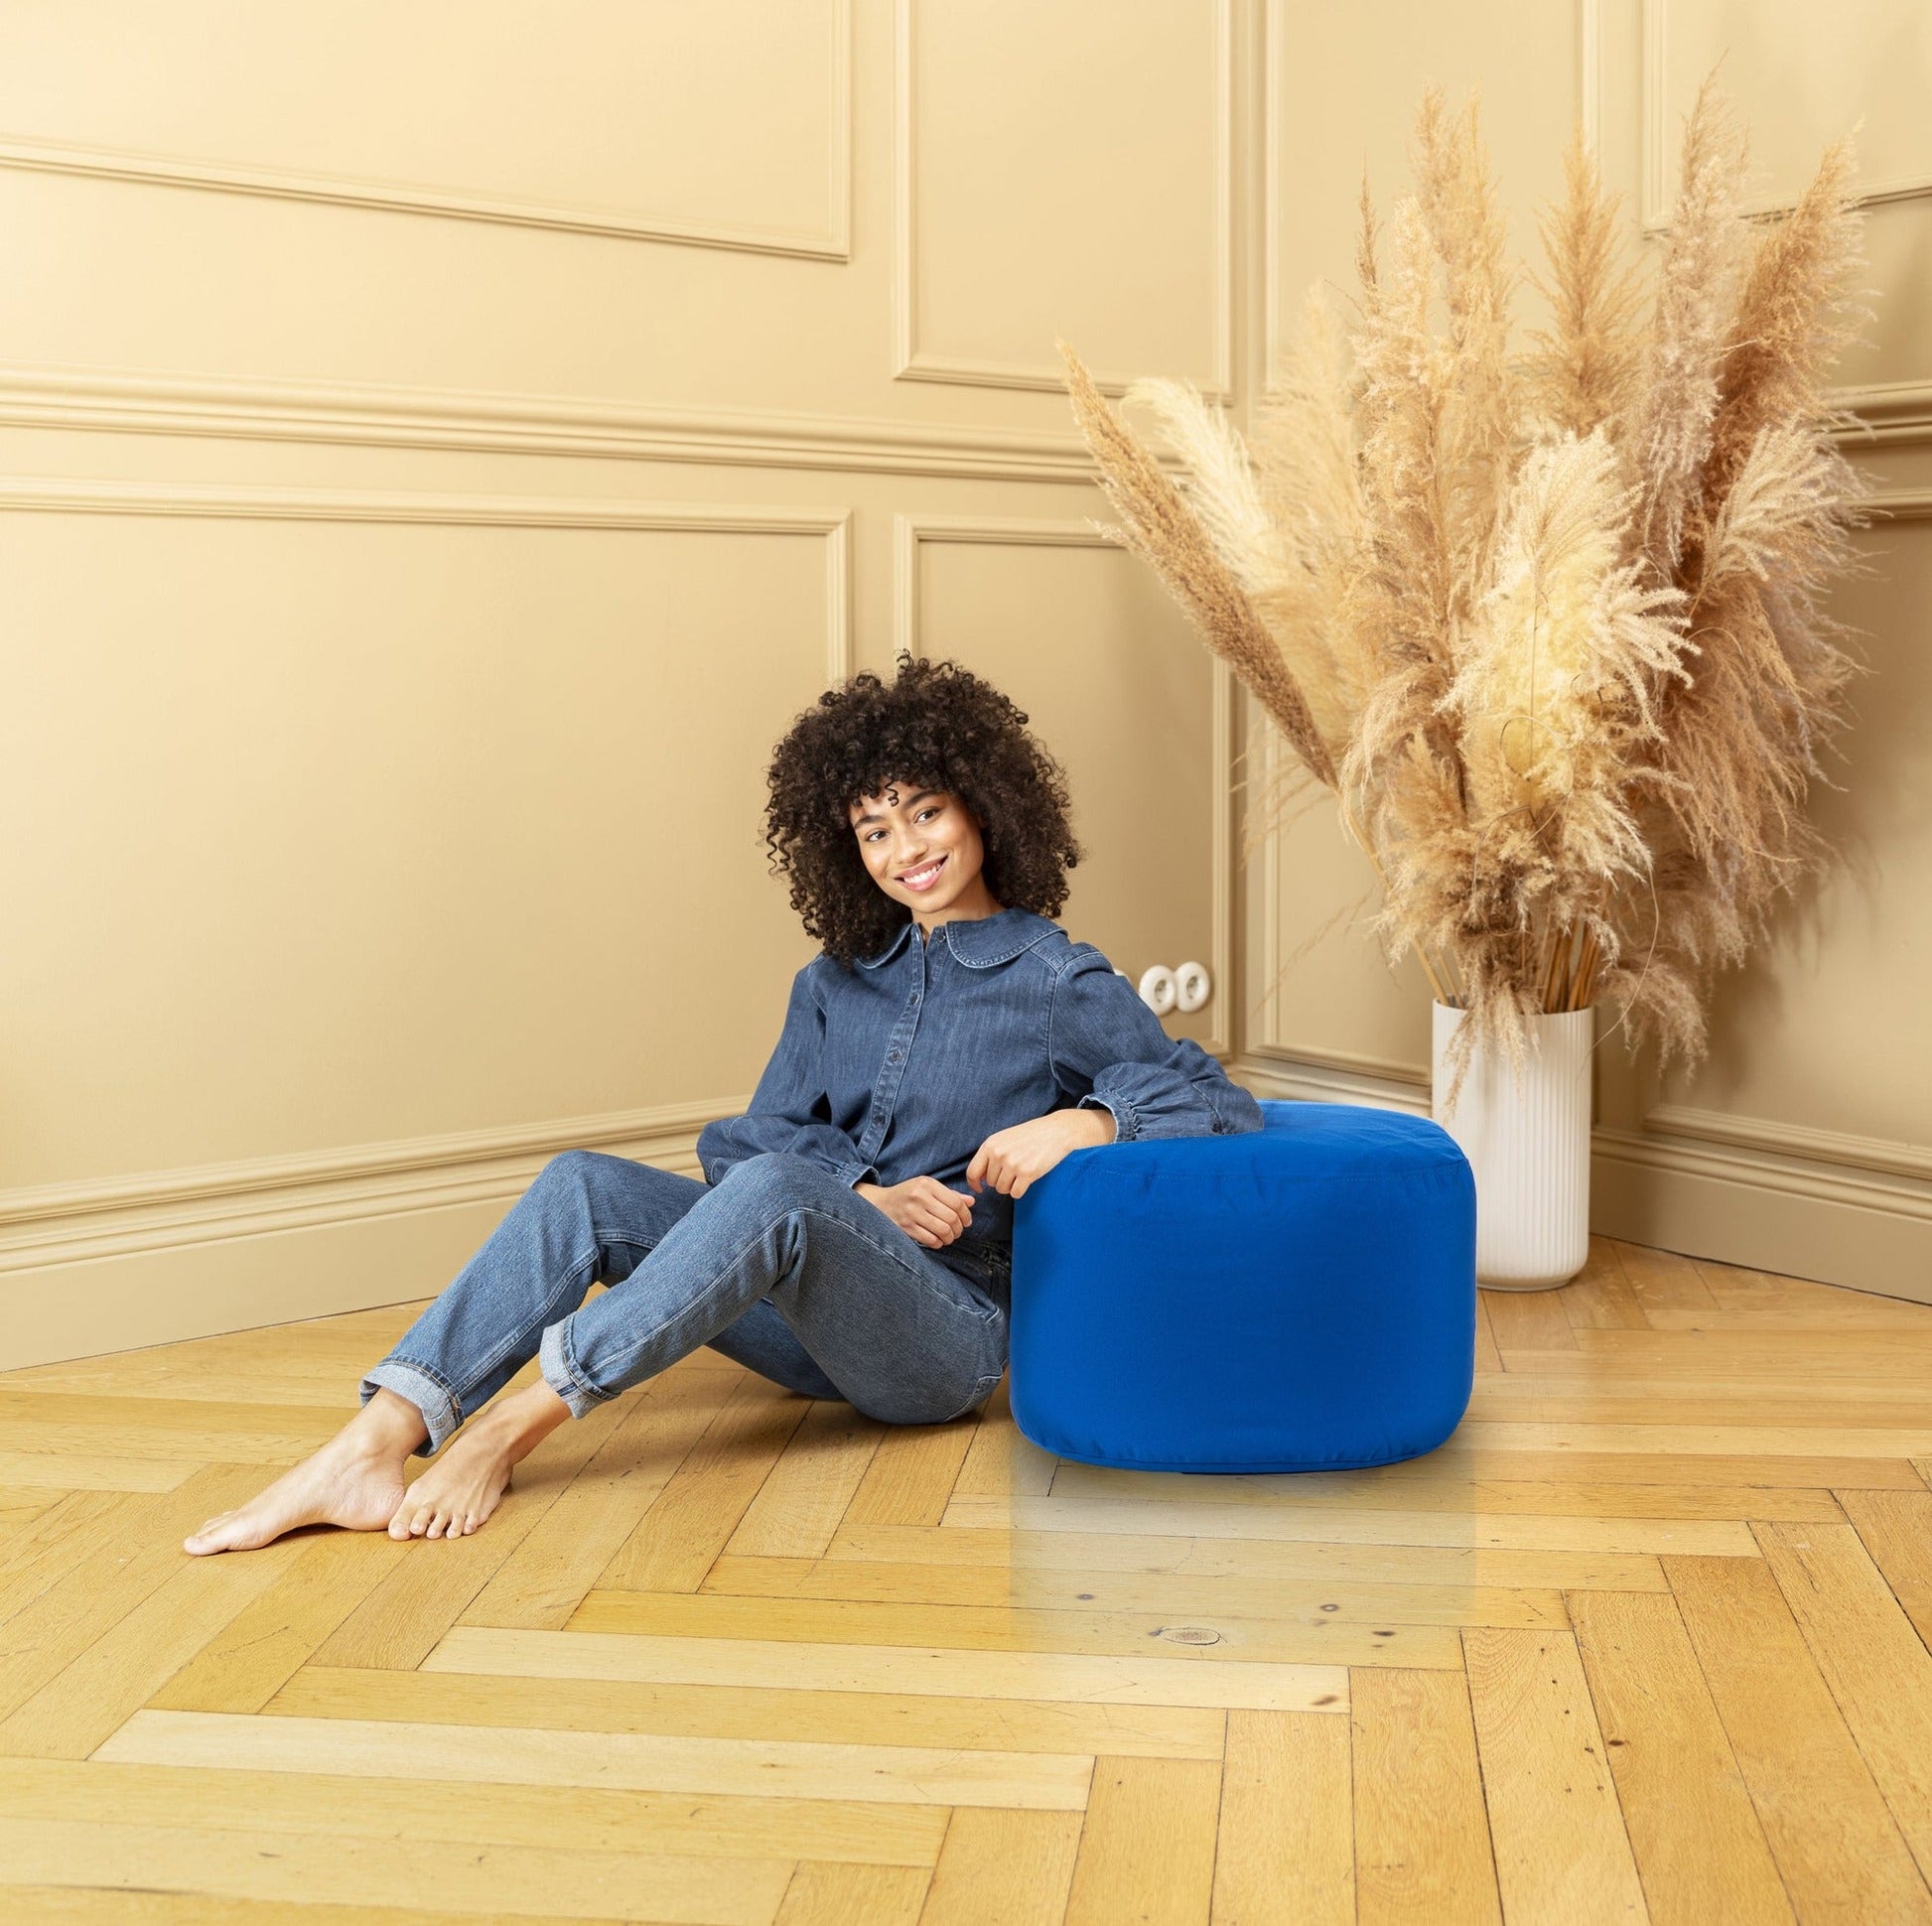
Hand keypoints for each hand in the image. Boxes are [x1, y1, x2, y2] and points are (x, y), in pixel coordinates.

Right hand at [854, 1174, 973, 1247]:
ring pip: (943, 1230)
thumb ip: (950, 1195)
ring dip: (950, 1237)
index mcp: (927, 1184)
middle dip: (959, 1229)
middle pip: (951, 1218)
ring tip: (949, 1237)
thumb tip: (972, 1202)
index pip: (956, 1202)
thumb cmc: (908, 1195)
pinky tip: (938, 1240)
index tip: (967, 1221)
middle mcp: (919, 1197)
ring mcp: (911, 1213)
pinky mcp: (906, 1227)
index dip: (966, 1215)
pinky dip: (938, 1243)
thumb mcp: (927, 1188)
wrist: (879, 1204)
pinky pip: (930, 1239)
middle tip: (958, 1231)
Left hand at [966, 1107, 1114, 1200]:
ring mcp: (1012, 1164)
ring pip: (1002, 1190)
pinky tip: (1028, 1178)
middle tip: (1014, 1169)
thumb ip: (990, 1155)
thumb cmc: (1030, 1135)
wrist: (1056, 1131)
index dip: (974, 1184)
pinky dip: (1021, 1190)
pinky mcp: (1027, 1173)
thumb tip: (980, 1178)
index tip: (980, 1188)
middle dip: (1001, 1181)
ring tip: (1021, 1172)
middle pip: (990, 1183)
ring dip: (1011, 1186)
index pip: (972, 1171)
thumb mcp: (1004, 1138)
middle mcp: (998, 1154)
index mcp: (990, 1144)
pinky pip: (1015, 1194)